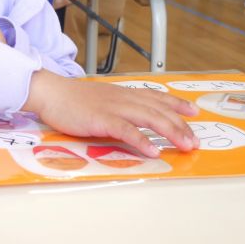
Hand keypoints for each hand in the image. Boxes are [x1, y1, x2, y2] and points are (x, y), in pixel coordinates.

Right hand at [22, 70, 198, 156]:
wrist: (50, 92)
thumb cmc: (70, 99)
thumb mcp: (100, 99)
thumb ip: (116, 107)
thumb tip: (130, 120)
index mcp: (122, 94)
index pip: (156, 97)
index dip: (176, 104)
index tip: (193, 111)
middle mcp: (123, 99)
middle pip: (159, 110)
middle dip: (180, 125)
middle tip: (194, 141)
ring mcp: (113, 108)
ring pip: (149, 118)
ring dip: (171, 132)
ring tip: (185, 145)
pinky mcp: (101, 119)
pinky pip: (126, 130)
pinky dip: (142, 140)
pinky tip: (153, 151)